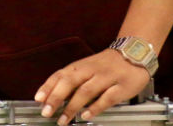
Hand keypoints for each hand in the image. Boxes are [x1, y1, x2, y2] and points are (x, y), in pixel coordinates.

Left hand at [35, 49, 151, 125]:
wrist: (134, 53)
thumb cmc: (106, 64)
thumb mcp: (86, 68)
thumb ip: (72, 80)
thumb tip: (53, 96)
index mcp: (80, 66)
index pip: (60, 75)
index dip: (48, 87)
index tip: (38, 99)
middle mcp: (90, 70)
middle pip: (70, 82)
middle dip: (56, 97)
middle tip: (46, 112)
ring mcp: (106, 78)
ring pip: (86, 91)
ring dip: (72, 106)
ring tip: (63, 119)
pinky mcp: (121, 87)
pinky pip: (107, 98)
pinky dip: (95, 107)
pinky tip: (86, 115)